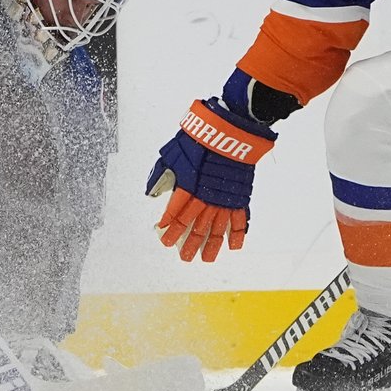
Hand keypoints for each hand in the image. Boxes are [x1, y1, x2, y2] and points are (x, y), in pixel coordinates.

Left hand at [146, 98, 275, 261]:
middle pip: (195, 226)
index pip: (176, 214)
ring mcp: (224, 198)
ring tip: (205, 259)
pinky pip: (239, 220)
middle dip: (188, 242)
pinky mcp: (240, 196)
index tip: (165, 239)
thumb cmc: (200, 139)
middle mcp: (205, 197)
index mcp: (188, 186)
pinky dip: (237, 234)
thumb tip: (151, 191)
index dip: (170, 228)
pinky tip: (233, 247)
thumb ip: (162, 173)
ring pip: (216, 228)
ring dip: (210, 245)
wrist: (230, 131)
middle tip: (183, 256)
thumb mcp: (173, 153)